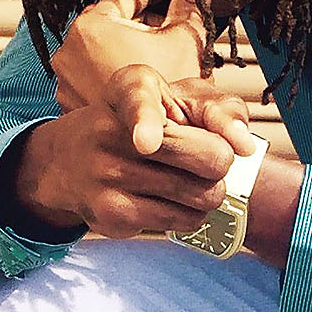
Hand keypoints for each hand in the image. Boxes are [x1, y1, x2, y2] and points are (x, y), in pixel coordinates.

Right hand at [6, 104, 239, 242]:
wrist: (67, 160)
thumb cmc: (144, 123)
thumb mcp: (173, 96)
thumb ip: (217, 109)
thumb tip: (244, 146)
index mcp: (128, 90)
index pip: (137, 104)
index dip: (145, 124)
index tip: (146, 143)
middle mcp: (110, 132)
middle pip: (207, 159)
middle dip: (221, 162)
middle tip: (207, 159)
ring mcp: (108, 177)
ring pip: (203, 195)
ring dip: (209, 191)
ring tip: (189, 180)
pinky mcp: (113, 215)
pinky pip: (184, 220)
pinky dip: (191, 213)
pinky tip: (170, 199)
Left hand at [51, 0, 219, 155]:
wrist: (150, 150)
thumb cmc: (164, 96)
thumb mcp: (184, 42)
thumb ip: (193, 4)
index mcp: (92, 25)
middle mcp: (69, 49)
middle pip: (112, 22)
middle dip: (142, 23)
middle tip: (169, 28)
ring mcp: (66, 78)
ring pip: (103, 51)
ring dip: (129, 49)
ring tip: (159, 57)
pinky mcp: (69, 101)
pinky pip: (94, 75)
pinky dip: (116, 72)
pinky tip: (143, 82)